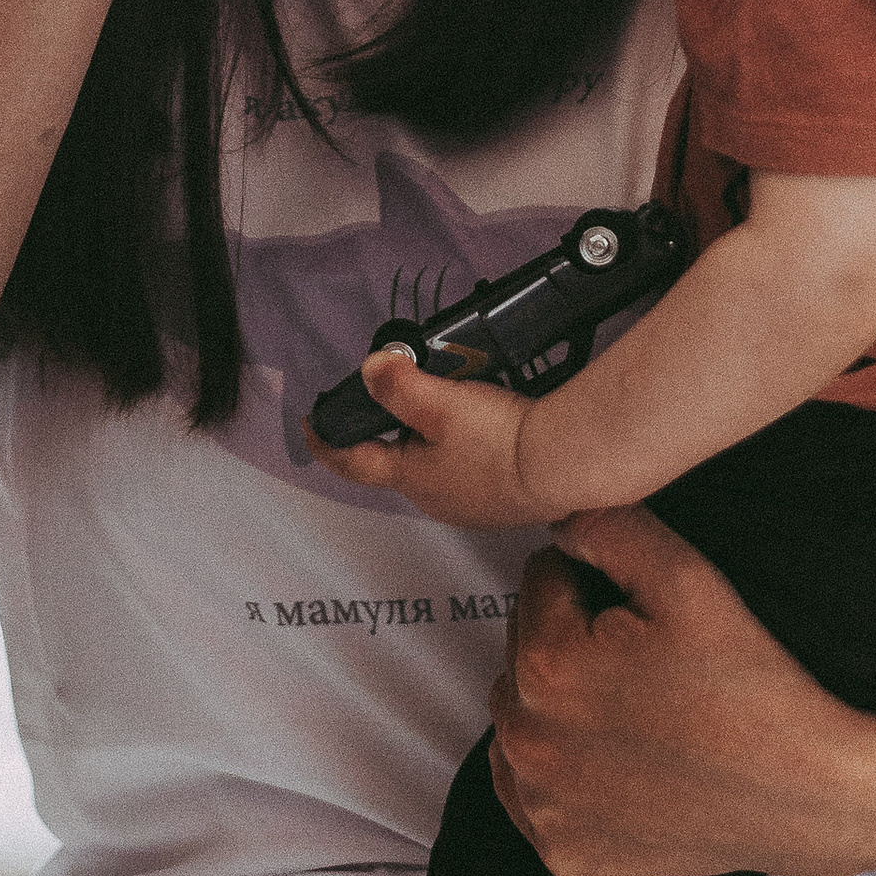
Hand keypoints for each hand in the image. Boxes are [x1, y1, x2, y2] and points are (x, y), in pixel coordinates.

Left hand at [307, 350, 551, 526]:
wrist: (565, 464)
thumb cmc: (499, 438)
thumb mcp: (440, 402)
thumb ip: (399, 386)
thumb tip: (370, 370)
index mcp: (411, 479)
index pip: (354, 464)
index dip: (326, 443)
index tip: (311, 424)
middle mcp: (437, 500)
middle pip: (398, 463)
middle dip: (390, 433)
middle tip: (392, 398)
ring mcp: (472, 505)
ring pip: (436, 467)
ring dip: (431, 439)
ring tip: (444, 404)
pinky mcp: (503, 502)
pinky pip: (470, 472)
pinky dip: (465, 449)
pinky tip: (485, 430)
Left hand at [487, 505, 875, 875]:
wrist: (811, 795)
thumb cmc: (753, 686)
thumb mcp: (689, 579)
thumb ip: (608, 526)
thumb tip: (556, 524)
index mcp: (547, 666)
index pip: (541, 581)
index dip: (596, 583)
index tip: (644, 614)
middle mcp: (528, 743)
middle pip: (521, 650)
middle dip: (568, 641)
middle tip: (644, 663)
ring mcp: (543, 810)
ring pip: (520, 720)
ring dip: (557, 705)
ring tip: (634, 710)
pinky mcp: (564, 856)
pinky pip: (533, 794)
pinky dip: (562, 775)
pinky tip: (620, 764)